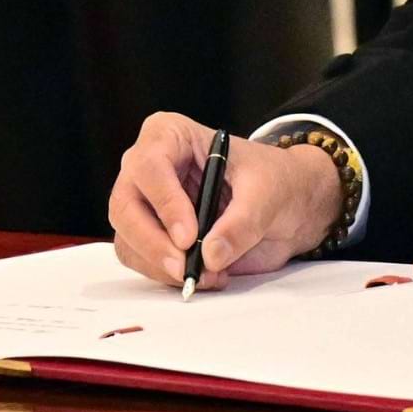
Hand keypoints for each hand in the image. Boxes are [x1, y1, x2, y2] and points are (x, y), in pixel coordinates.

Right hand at [108, 112, 341, 289]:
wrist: (286, 204)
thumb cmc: (273, 181)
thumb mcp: (267, 193)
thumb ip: (242, 222)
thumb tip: (211, 254)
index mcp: (172, 135)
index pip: (150, 165)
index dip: (165, 202)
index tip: (189, 237)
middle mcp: (149, 167)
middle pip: (125, 206)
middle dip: (153, 243)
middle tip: (185, 269)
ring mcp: (146, 203)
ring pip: (127, 238)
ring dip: (161, 266)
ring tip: (207, 274)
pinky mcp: (152, 234)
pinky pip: (140, 260)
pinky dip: (165, 276)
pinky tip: (203, 274)